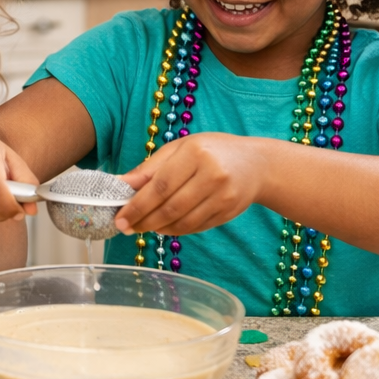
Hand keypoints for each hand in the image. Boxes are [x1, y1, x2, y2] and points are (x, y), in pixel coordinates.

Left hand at [115, 132, 269, 235]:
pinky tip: (163, 227)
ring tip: (142, 227)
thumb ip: (150, 168)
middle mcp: (212, 175)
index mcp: (195, 153)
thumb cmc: (212, 151)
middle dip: (144, 220)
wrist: (258, 164)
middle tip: (126, 227)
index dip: (137, 205)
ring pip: (183, 221)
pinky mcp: (229, 213)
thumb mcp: (180, 149)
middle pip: (170, 207)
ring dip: (158, 228)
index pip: (160, 185)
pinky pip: (196, 227)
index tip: (120, 217)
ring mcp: (223, 196)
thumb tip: (120, 184)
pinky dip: (175, 230)